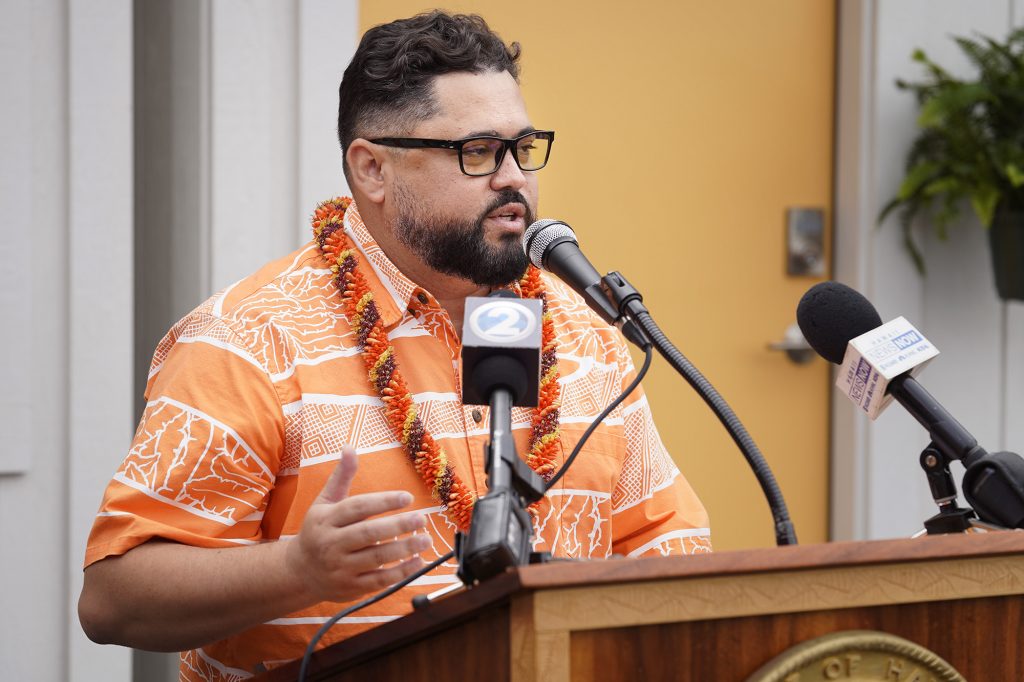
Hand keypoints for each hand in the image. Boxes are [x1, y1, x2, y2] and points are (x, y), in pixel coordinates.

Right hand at [285, 445, 428, 602]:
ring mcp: (341, 568)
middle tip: (421, 519)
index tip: (407, 496)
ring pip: (376, 558)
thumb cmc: (318, 530)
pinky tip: (417, 560)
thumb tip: (350, 447)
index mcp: (325, 519)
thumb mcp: (324, 502)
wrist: (300, 572)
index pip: (357, 508)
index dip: (383, 502)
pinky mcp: (351, 587)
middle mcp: (331, 544)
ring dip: (404, 549)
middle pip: (368, 534)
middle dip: (397, 525)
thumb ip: (341, 477)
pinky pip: (379, 581)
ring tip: (425, 539)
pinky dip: (400, 572)